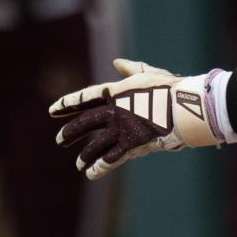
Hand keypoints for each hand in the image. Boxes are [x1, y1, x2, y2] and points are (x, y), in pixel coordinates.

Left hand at [50, 59, 220, 179]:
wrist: (184, 106)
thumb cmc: (171, 88)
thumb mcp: (149, 74)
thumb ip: (131, 69)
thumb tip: (117, 63)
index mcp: (114, 92)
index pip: (84, 98)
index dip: (67, 104)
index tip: (53, 110)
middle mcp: (113, 111)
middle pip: (84, 123)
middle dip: (70, 132)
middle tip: (60, 140)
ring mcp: (121, 129)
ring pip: (96, 144)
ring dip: (85, 155)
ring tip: (78, 163)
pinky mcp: (132, 144)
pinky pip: (111, 158)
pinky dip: (100, 167)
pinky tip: (90, 174)